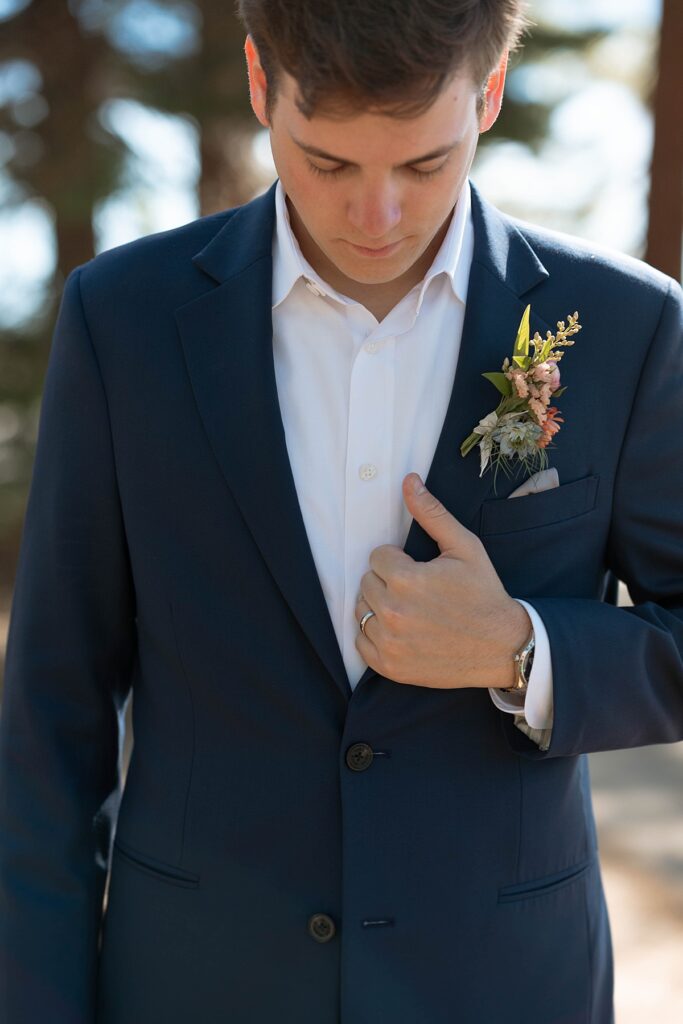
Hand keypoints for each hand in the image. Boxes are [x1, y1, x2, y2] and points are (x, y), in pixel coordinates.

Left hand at [354, 473, 531, 688]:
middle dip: (388, 581)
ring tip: (411, 610)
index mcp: (407, 580)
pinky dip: (375, 635)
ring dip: (379, 607)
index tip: (421, 571)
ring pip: (361, 610)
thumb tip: (409, 481)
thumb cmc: (484, 593)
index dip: (399, 561)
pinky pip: (361, 641)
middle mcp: (393, 612)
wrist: (502, 646)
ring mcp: (389, 643)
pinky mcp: (389, 666)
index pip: (377, 557)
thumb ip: (432, 514)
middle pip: (366, 582)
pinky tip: (402, 631)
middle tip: (419, 592)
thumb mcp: (465, 548)